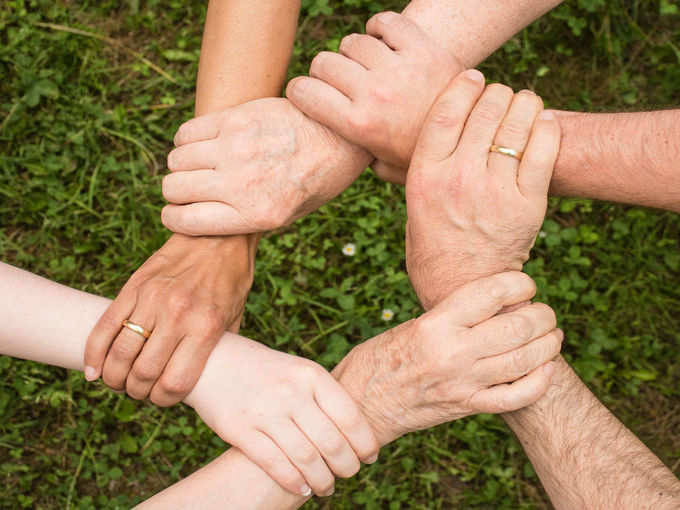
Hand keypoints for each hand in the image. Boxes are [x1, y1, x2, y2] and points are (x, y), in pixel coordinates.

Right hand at [84, 234, 255, 405]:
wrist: (217, 235)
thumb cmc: (231, 280)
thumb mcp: (235, 318)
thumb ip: (217, 349)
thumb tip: (200, 380)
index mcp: (206, 328)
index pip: (174, 383)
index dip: (164, 400)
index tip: (163, 398)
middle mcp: (177, 315)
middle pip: (143, 373)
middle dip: (138, 392)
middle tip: (140, 391)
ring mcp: (152, 300)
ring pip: (119, 354)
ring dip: (114, 378)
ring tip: (119, 381)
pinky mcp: (133, 287)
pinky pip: (104, 327)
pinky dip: (93, 353)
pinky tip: (94, 369)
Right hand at [161, 97, 370, 235]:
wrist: (340, 137)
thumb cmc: (314, 181)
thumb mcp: (287, 215)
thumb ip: (245, 219)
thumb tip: (201, 218)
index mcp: (256, 215)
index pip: (184, 221)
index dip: (173, 217)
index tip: (178, 212)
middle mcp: (242, 183)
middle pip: (174, 188)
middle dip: (177, 192)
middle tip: (192, 188)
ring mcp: (237, 149)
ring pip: (176, 159)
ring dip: (182, 165)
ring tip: (200, 165)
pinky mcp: (236, 119)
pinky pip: (187, 132)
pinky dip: (186, 140)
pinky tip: (203, 144)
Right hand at [185, 334, 379, 497]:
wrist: (213, 360)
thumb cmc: (267, 371)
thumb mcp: (299, 371)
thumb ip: (325, 396)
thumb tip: (357, 433)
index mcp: (311, 375)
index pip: (350, 416)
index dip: (365, 443)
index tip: (370, 457)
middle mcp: (291, 392)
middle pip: (332, 442)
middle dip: (347, 466)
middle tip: (350, 473)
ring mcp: (265, 411)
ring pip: (306, 458)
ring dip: (323, 480)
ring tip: (327, 487)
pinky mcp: (240, 430)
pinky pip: (275, 464)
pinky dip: (294, 482)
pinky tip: (303, 488)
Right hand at [286, 11, 462, 181]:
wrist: (473, 138)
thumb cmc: (422, 155)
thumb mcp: (385, 168)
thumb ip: (357, 158)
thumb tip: (336, 154)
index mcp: (359, 125)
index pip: (304, 92)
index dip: (300, 91)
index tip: (307, 94)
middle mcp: (374, 94)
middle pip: (324, 62)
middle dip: (325, 72)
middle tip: (340, 82)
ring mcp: (399, 69)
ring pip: (353, 42)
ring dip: (354, 52)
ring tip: (366, 66)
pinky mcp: (422, 49)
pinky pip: (386, 22)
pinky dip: (380, 28)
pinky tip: (384, 43)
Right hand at [333, 272, 561, 445]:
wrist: (361, 403)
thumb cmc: (380, 358)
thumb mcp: (411, 325)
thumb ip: (451, 317)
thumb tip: (494, 304)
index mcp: (435, 324)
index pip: (492, 292)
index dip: (519, 283)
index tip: (526, 283)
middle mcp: (452, 352)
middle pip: (517, 326)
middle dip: (542, 315)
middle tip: (545, 312)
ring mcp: (462, 383)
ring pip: (524, 360)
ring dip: (548, 345)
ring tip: (552, 335)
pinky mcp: (466, 406)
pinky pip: (514, 398)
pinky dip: (539, 383)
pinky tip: (546, 370)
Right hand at [405, 72, 560, 308]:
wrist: (463, 290)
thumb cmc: (433, 247)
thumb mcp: (412, 207)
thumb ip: (414, 172)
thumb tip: (397, 148)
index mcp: (425, 176)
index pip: (446, 111)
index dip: (463, 85)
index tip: (474, 76)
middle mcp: (458, 178)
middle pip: (485, 110)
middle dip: (497, 93)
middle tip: (501, 96)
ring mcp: (495, 191)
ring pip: (517, 123)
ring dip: (524, 104)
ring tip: (525, 104)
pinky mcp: (527, 205)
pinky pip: (544, 149)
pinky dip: (547, 127)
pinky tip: (543, 123)